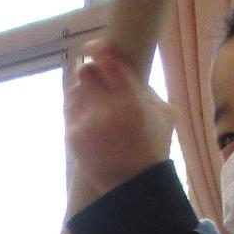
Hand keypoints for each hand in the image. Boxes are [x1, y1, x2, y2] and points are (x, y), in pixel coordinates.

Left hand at [66, 41, 172, 196]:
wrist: (134, 186)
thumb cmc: (153, 147)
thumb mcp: (164, 113)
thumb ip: (145, 88)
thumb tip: (125, 68)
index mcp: (131, 101)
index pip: (107, 62)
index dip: (99, 50)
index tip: (95, 47)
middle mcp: (106, 110)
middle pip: (86, 72)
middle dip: (91, 72)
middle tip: (97, 77)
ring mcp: (86, 123)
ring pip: (74, 89)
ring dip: (83, 91)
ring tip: (94, 101)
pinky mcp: (73, 136)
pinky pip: (69, 109)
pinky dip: (77, 108)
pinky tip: (88, 115)